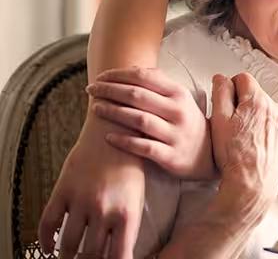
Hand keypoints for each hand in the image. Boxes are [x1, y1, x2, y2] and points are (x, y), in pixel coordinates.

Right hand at [38, 112, 144, 258]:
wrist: (116, 126)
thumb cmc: (131, 161)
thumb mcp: (137, 193)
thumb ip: (127, 224)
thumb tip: (118, 254)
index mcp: (128, 212)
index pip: (119, 257)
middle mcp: (104, 209)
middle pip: (91, 255)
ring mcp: (81, 200)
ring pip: (68, 245)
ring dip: (67, 256)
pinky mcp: (64, 189)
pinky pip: (47, 224)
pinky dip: (45, 240)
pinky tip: (49, 246)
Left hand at [86, 66, 214, 179]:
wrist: (208, 153)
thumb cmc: (187, 121)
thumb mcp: (180, 99)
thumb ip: (159, 84)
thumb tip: (132, 69)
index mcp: (179, 93)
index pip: (145, 77)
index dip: (119, 75)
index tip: (101, 76)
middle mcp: (177, 111)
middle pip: (138, 96)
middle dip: (110, 90)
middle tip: (91, 89)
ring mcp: (174, 134)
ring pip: (139, 119)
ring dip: (113, 112)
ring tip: (95, 108)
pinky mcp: (170, 156)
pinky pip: (143, 147)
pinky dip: (124, 141)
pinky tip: (108, 136)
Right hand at [210, 73, 277, 203]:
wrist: (252, 185)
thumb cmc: (233, 156)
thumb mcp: (218, 122)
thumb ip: (220, 93)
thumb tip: (222, 77)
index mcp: (257, 101)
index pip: (244, 79)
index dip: (233, 90)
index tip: (231, 105)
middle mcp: (277, 107)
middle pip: (258, 95)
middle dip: (248, 105)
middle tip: (239, 127)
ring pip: (272, 109)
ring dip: (263, 117)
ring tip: (253, 138)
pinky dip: (276, 129)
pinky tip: (266, 144)